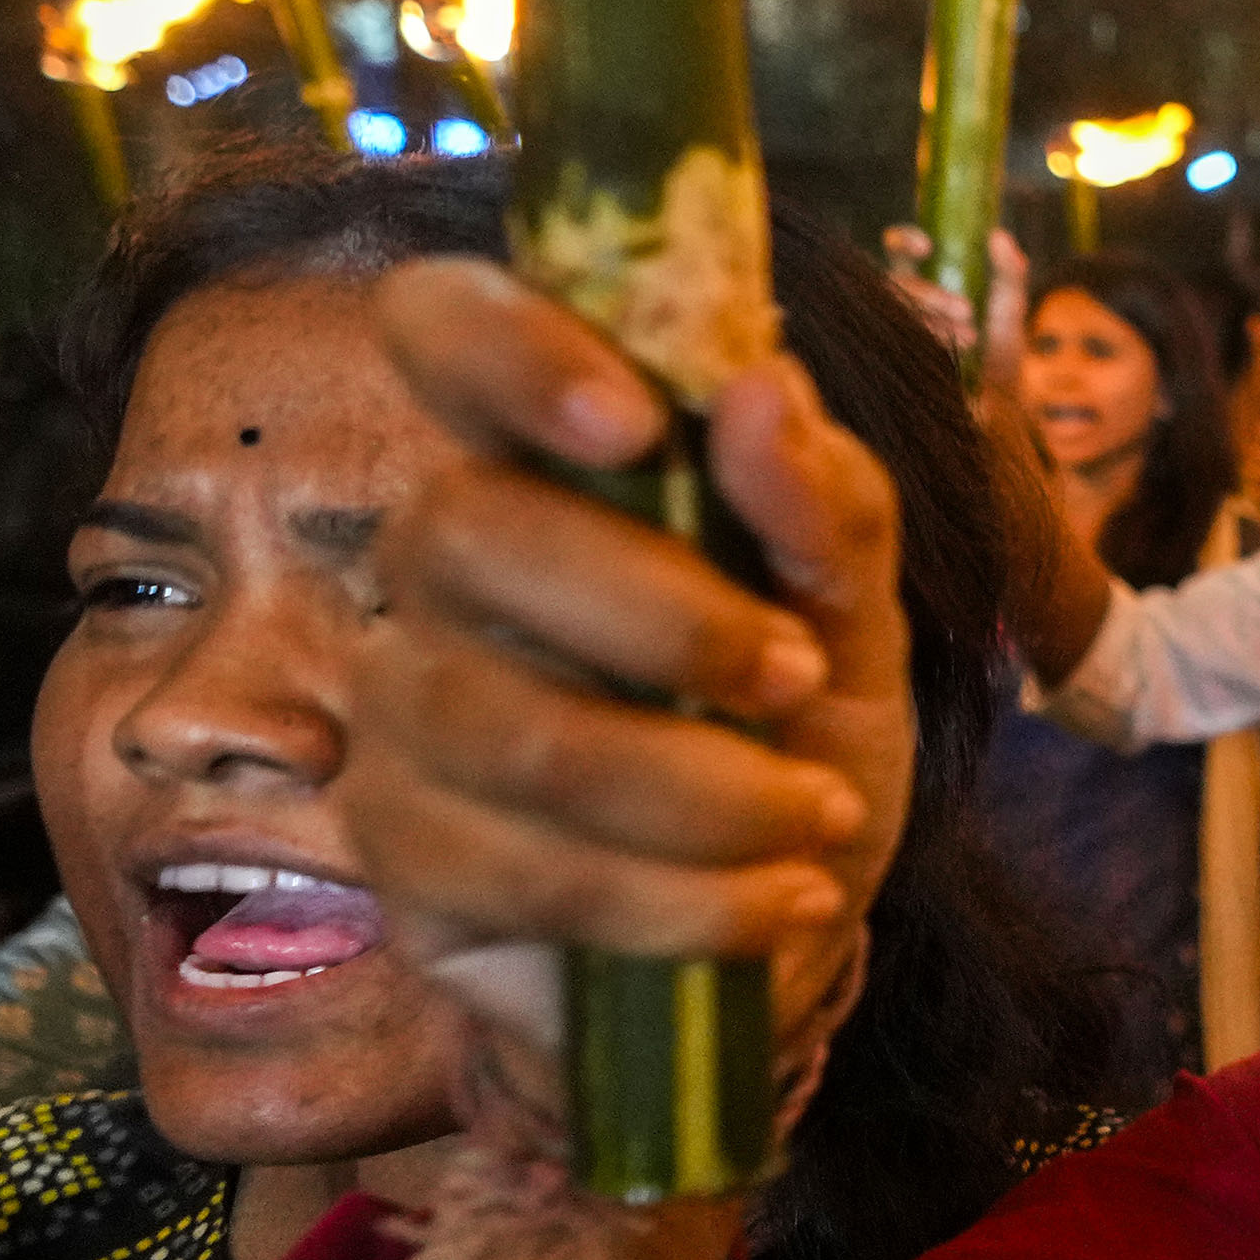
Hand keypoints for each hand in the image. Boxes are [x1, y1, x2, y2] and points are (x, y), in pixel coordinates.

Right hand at [350, 260, 918, 1137]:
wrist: (784, 929)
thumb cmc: (799, 733)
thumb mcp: (858, 613)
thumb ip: (823, 503)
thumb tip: (759, 386)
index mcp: (546, 457)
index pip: (443, 329)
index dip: (512, 347)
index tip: (639, 422)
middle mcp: (440, 563)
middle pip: (467, 529)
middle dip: (666, 617)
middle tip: (796, 678)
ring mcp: (401, 706)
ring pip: (511, 725)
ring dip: (704, 788)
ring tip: (816, 821)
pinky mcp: (401, 851)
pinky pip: (521, 867)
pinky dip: (683, 899)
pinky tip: (771, 903)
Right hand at [874, 218, 1038, 369]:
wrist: (999, 387)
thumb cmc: (999, 337)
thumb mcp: (1011, 301)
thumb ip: (1009, 270)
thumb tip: (998, 235)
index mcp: (926, 271)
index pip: (900, 246)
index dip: (905, 240)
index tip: (927, 247)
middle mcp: (907, 294)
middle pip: (894, 281)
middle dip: (930, 295)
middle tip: (967, 310)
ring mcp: (900, 323)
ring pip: (896, 312)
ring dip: (932, 322)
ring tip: (971, 338)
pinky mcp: (900, 351)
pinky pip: (897, 341)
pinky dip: (927, 343)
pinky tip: (954, 352)